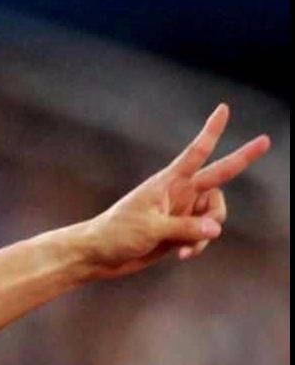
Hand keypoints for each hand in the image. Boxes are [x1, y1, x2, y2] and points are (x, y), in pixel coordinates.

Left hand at [77, 105, 270, 280]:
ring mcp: (181, 212)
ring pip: (214, 214)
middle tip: (266, 140)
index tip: (223, 108)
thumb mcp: (151, 229)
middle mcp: (178, 193)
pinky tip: (183, 255)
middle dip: (242, 158)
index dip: (211, 131)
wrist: (97, 256)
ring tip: (187, 246)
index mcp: (167, 183)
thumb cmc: (115, 234)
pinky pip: (204, 235)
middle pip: (218, 175)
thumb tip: (216, 228)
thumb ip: (185, 227)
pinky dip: (198, 244)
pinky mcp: (179, 232)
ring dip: (209, 230)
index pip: (195, 153)